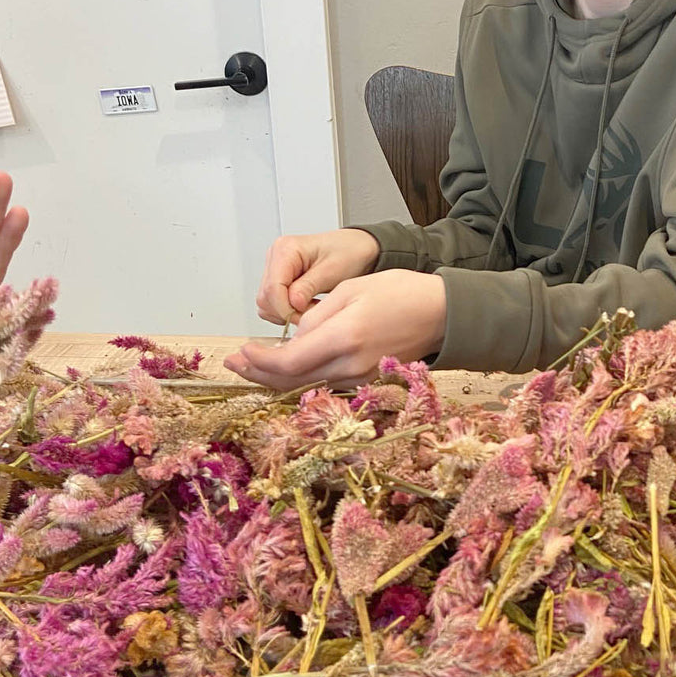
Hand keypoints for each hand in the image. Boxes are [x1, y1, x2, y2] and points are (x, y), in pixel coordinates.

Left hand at [226, 269, 446, 389]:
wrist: (441, 314)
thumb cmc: (399, 292)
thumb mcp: (350, 290)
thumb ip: (316, 317)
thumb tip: (293, 339)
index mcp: (342, 338)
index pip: (288, 363)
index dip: (259, 361)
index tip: (242, 351)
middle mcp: (348, 366)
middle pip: (291, 382)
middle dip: (258, 374)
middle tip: (234, 364)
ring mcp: (358, 378)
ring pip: (306, 386)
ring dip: (275, 377)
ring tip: (251, 366)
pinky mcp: (365, 380)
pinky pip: (324, 383)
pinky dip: (299, 378)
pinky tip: (286, 368)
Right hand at [255, 229, 380, 324]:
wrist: (358, 249)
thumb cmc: (349, 252)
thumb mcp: (333, 270)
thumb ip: (309, 286)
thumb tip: (292, 303)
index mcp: (286, 249)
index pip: (273, 288)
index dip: (286, 308)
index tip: (306, 316)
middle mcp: (276, 257)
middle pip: (266, 297)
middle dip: (287, 312)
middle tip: (313, 313)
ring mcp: (276, 269)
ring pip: (267, 303)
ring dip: (287, 313)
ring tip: (312, 307)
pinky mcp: (280, 280)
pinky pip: (273, 304)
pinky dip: (287, 311)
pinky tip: (306, 306)